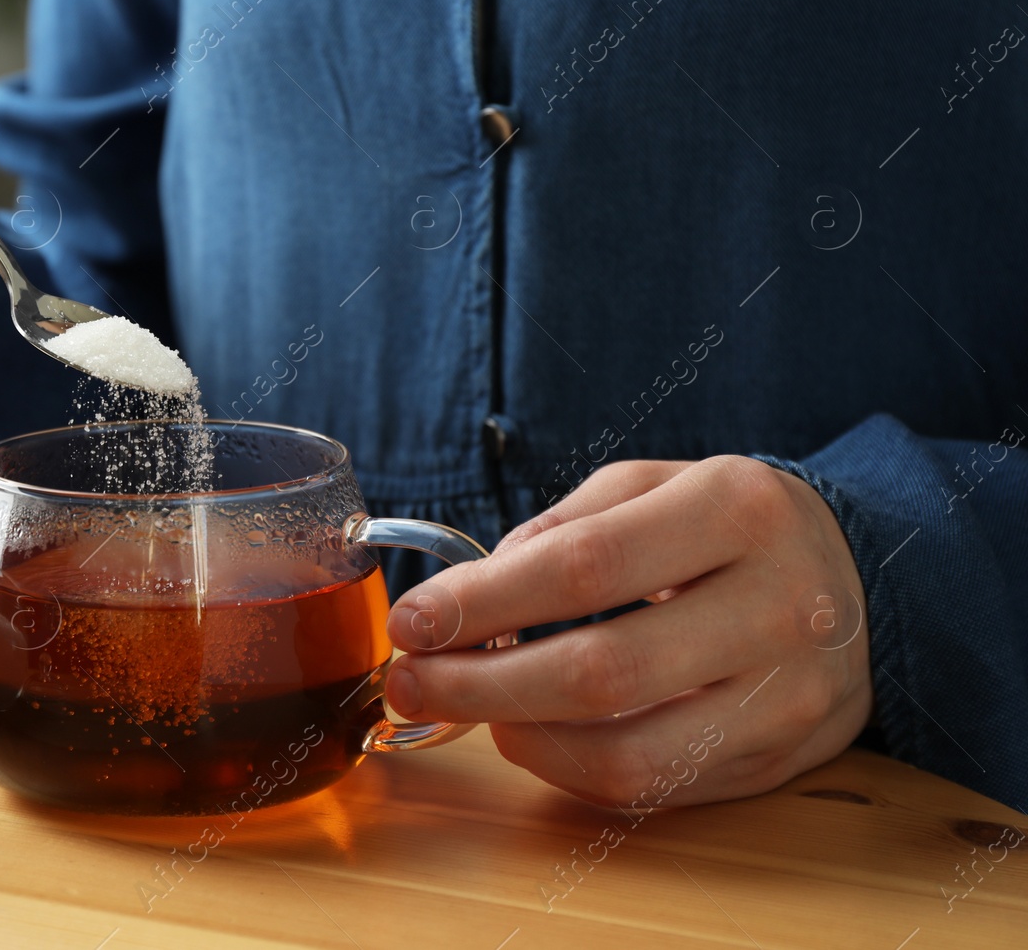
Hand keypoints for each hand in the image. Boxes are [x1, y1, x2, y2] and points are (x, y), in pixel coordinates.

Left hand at [384, 456, 872, 806]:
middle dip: (480, 686)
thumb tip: (468, 599)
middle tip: (410, 681)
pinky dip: (569, 767)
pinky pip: (653, 788)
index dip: (484, 602)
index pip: (587, 568)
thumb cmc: (728, 524)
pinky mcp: (780, 760)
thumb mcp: (653, 484)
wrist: (862, 576)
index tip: (413, 620)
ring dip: (518, 740)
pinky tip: (528, 731)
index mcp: (737, 510)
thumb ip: (562, 528)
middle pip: (602, 673)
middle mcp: (776, 606)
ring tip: (465, 708)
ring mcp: (787, 696)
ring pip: (628, 755)